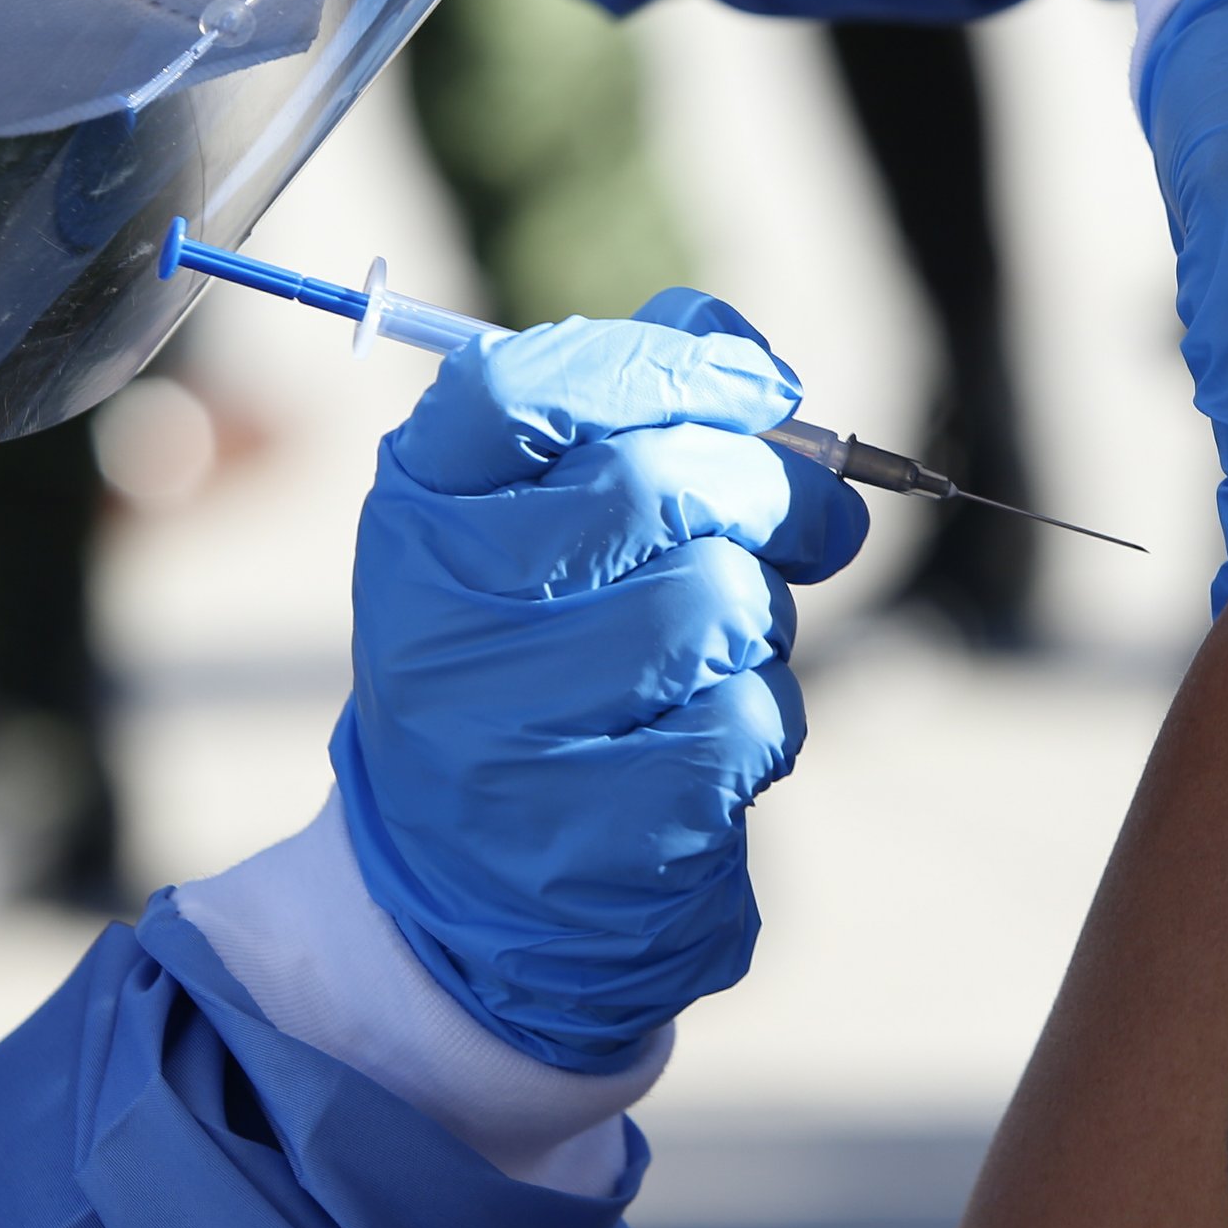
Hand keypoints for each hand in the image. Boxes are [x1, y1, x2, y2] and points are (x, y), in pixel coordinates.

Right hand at [334, 291, 868, 1069]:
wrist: (476, 893)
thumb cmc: (529, 666)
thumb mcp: (527, 531)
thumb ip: (615, 414)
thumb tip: (724, 335)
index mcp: (414, 519)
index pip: (523, 385)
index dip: (666, 367)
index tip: (760, 387)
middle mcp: (441, 621)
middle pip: (653, 482)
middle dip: (768, 487)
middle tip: (813, 515)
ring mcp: (511, 736)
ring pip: (717, 600)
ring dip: (768, 609)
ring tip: (737, 638)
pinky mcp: (599, 835)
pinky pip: (748, 720)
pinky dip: (768, 712)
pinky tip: (720, 734)